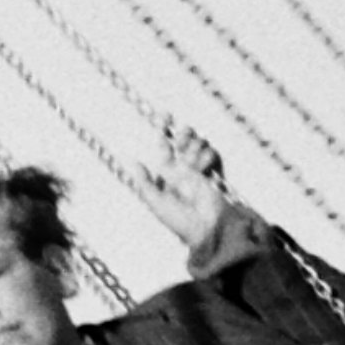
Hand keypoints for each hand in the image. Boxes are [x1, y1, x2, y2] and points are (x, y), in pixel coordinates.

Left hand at [136, 121, 231, 249]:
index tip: (165, 115)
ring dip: (195, 146)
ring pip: (197, 144)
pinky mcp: (213, 173)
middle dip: (183, 134)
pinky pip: (211, 155)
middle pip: (181, 140)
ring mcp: (197, 170)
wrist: (208, 229)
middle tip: (183, 138)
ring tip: (195, 159)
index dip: (162, 129)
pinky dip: (207, 157)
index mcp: (165, 174)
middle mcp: (180, 169)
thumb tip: (131, 160)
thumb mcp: (156, 203)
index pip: (162, 146)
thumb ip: (144, 182)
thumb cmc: (180, 220)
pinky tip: (205, 166)